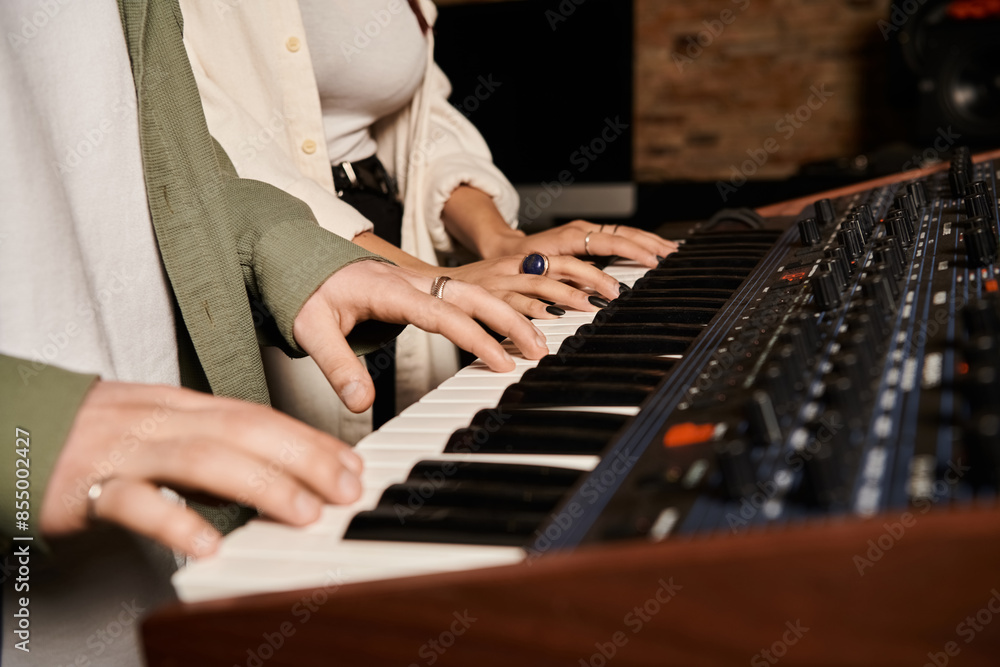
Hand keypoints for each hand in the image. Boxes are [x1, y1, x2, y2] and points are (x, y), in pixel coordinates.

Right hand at [41, 381, 363, 556]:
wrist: (16, 427)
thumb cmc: (98, 434)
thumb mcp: (163, 429)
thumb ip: (215, 447)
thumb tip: (279, 474)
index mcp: (182, 406)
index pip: (259, 416)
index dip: (309, 440)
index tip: (350, 464)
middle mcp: (161, 419)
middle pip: (244, 430)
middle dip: (304, 458)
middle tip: (345, 488)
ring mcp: (126, 449)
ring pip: (202, 458)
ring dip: (260, 485)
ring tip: (301, 513)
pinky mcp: (87, 484)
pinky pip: (135, 500)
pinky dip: (175, 520)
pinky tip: (207, 544)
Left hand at [293, 260, 548, 412]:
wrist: (303, 260)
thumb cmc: (309, 292)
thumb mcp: (312, 330)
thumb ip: (337, 367)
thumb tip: (361, 403)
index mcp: (389, 289)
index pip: (441, 313)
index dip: (474, 337)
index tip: (499, 361)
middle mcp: (412, 281)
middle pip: (472, 295)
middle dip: (509, 321)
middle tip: (537, 351)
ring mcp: (421, 282)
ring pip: (476, 292)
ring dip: (508, 315)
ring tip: (536, 344)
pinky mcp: (424, 288)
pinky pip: (466, 297)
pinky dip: (494, 311)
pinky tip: (511, 331)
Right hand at [445, 254, 621, 317]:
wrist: (431, 285)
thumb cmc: (479, 289)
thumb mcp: (513, 282)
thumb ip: (541, 291)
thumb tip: (576, 306)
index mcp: (526, 261)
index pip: (568, 261)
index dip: (595, 272)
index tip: (618, 288)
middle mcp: (516, 266)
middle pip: (561, 266)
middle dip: (591, 279)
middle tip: (613, 296)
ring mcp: (501, 280)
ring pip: (540, 283)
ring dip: (568, 295)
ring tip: (592, 308)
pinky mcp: (485, 295)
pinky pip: (512, 302)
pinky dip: (533, 311)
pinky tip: (551, 319)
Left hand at [489, 220, 677, 267]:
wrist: (504, 250)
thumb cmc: (518, 262)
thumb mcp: (539, 273)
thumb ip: (564, 281)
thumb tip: (592, 292)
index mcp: (571, 236)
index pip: (610, 241)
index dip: (633, 251)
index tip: (652, 260)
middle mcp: (581, 230)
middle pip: (623, 233)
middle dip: (649, 243)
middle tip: (671, 255)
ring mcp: (586, 230)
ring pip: (624, 233)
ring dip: (648, 241)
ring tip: (670, 250)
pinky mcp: (588, 235)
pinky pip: (618, 237)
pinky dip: (637, 242)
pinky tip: (652, 248)